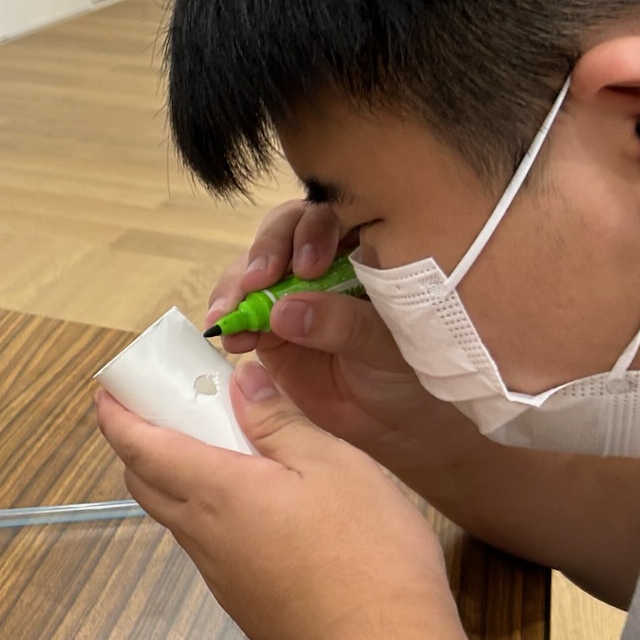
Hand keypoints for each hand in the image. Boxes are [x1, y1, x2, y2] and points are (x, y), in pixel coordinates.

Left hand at [96, 359, 452, 639]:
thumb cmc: (364, 551)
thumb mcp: (332, 464)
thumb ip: (278, 420)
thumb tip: (239, 379)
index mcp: (215, 492)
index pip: (139, 447)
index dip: (115, 415)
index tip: (107, 390)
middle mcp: (202, 535)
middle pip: (145, 482)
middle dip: (138, 443)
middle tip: (162, 411)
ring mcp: (220, 574)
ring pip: (176, 517)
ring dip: (174, 479)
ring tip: (213, 450)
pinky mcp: (243, 601)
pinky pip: (207, 546)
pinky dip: (208, 513)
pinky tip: (252, 506)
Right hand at [205, 199, 477, 473]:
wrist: (396, 423)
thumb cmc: (411, 373)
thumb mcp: (389, 346)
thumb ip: (344, 324)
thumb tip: (284, 311)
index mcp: (368, 248)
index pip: (335, 216)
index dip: (312, 231)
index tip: (308, 266)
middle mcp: (326, 260)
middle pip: (285, 231)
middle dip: (266, 252)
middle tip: (257, 282)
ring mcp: (293, 291)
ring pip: (254, 268)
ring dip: (235, 287)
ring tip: (229, 317)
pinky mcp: (269, 323)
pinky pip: (240, 311)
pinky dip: (229, 320)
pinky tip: (228, 337)